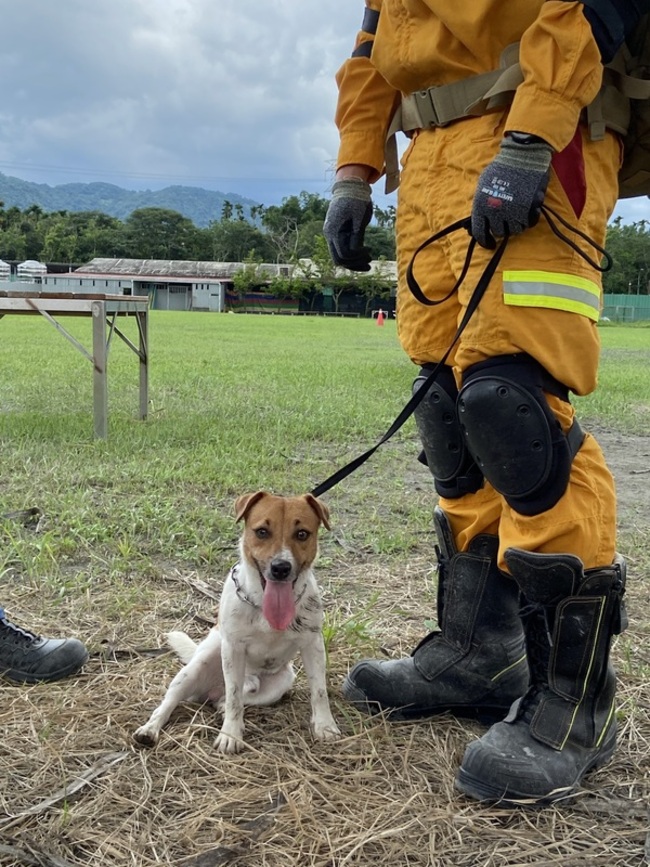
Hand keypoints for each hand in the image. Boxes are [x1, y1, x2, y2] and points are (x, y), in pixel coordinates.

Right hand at [323, 177, 372, 270]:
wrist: (350, 186)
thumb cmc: (356, 199)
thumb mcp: (359, 218)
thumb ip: (357, 235)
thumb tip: (357, 252)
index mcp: (333, 230)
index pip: (343, 254)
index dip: (357, 257)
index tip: (370, 252)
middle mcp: (329, 234)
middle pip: (339, 260)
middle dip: (354, 264)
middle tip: (370, 263)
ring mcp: (331, 235)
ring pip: (339, 257)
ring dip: (353, 263)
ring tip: (368, 263)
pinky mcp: (336, 234)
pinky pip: (341, 250)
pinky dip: (351, 256)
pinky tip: (362, 257)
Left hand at [471, 133, 552, 248]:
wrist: (523, 154)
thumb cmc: (501, 168)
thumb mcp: (483, 185)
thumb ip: (480, 204)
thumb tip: (476, 223)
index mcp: (481, 206)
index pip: (480, 232)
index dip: (484, 241)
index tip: (489, 244)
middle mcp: (496, 211)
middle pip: (499, 232)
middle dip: (502, 228)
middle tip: (506, 221)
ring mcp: (513, 211)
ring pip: (515, 230)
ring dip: (516, 225)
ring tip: (517, 215)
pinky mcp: (530, 209)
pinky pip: (529, 223)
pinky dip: (529, 220)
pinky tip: (528, 212)